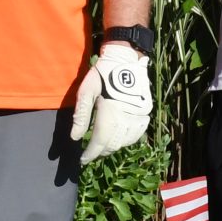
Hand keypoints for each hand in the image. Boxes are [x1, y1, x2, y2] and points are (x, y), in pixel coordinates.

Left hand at [70, 42, 153, 166]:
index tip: (82, 160)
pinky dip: (127, 139)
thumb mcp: (86, 92)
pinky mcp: (146, 112)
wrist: (126, 60)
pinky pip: (138, 133)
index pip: (100, 141)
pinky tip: (119, 138)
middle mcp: (127, 117)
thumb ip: (82, 116)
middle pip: (113, 144)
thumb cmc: (102, 75)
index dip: (91, 153)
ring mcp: (139, 115)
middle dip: (101, 152)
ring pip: (126, 141)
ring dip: (114, 147)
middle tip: (91, 154)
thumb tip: (74, 138)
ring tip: (103, 147)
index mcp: (110, 112)